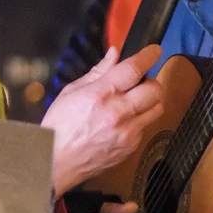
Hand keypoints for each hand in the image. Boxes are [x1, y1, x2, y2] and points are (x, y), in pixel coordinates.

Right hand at [44, 46, 164, 194]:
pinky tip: (124, 121)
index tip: (155, 51)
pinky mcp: (131, 147)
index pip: (134, 69)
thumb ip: (98, 72)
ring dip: (150, 100)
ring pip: (157, 108)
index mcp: (101, 94)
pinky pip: (145, 126)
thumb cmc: (59, 126)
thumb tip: (115, 54)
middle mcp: (118, 112)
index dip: (148, 56)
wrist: (56, 161)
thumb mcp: (72, 91)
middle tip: (142, 81)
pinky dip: (140, 119)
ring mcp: (127, 132)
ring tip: (136, 100)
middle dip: (152, 81)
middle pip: (154, 89)